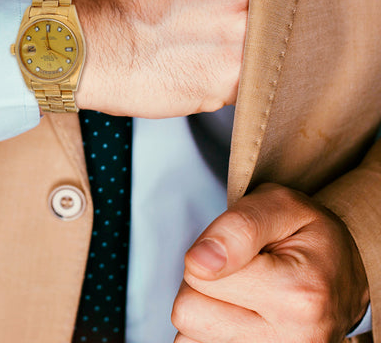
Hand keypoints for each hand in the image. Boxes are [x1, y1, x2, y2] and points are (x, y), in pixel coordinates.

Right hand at [73, 0, 250, 117]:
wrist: (90, 43)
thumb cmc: (126, 7)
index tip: (253, 8)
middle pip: (278, 15)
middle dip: (253, 29)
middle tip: (217, 35)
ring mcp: (240, 34)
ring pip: (265, 54)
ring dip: (242, 60)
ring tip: (201, 55)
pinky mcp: (229, 79)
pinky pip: (248, 86)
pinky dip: (227, 86)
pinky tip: (195, 73)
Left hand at [172, 183, 369, 342]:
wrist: (346, 272)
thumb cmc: (309, 234)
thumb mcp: (281, 205)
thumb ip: (237, 227)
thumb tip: (198, 262)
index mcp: (298, 295)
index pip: (197, 275)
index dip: (208, 252)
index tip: (240, 247)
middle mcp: (293, 341)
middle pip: (188, 313)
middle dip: (203, 285)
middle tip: (239, 271)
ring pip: (191, 335)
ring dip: (208, 309)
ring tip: (243, 292)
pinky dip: (213, 330)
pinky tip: (242, 314)